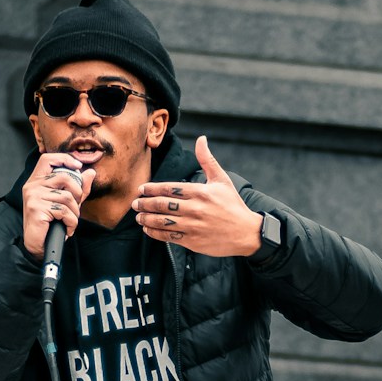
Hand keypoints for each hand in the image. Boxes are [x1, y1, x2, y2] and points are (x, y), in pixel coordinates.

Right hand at [21, 146, 93, 258]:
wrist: (39, 245)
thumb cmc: (51, 223)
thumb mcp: (67, 203)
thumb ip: (79, 188)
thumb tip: (91, 172)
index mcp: (37, 181)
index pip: (47, 159)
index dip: (64, 159)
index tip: (78, 166)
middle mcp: (32, 186)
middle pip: (64, 177)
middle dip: (77, 193)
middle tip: (76, 207)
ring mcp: (33, 196)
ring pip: (66, 197)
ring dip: (74, 213)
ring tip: (70, 221)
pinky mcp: (36, 208)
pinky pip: (63, 211)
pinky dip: (71, 222)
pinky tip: (67, 228)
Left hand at [131, 137, 262, 257]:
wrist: (246, 233)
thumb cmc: (233, 205)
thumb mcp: (222, 180)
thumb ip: (207, 160)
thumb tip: (201, 139)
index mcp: (200, 192)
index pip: (169, 189)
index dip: (152, 189)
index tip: (141, 190)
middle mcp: (195, 209)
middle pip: (162, 205)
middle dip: (145, 203)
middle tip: (135, 202)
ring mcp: (193, 226)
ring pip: (162, 221)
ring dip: (146, 218)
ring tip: (138, 216)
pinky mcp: (192, 241)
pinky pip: (168, 237)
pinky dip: (155, 233)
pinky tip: (148, 229)